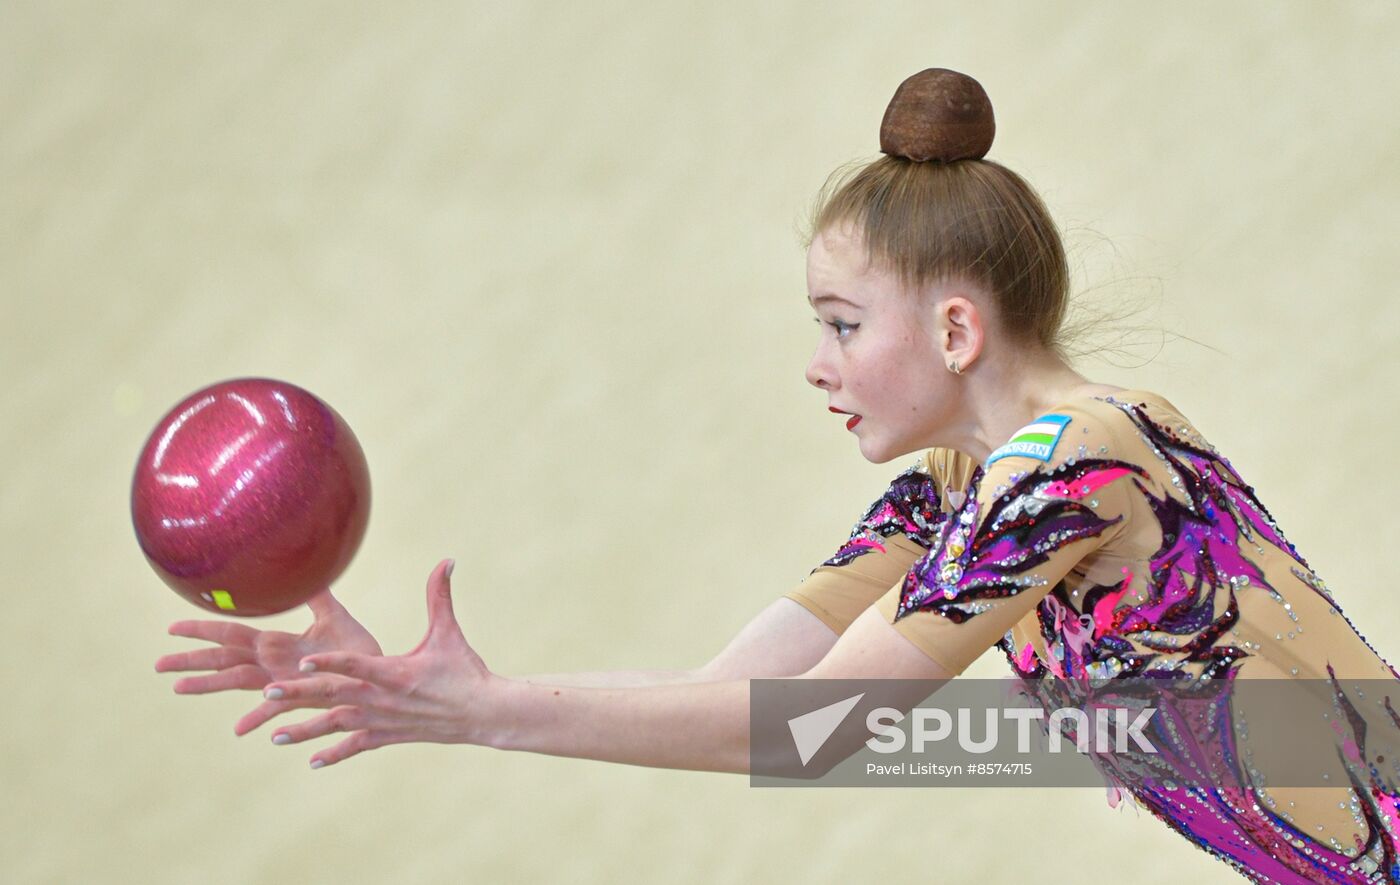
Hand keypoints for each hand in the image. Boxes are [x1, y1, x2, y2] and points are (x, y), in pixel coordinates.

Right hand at [155, 587, 383, 734]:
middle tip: (157, 664)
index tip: (172, 628)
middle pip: (223, 660)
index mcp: (276, 644)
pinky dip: (259, 716)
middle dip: (191, 661)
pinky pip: (278, 708)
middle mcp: (273, 665)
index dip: (203, 630)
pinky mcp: (302, 697)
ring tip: (178, 688)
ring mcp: (284, 683)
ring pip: (238, 682)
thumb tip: (305, 567)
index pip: (230, 634)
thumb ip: (316, 594)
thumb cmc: (356, 649)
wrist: (380, 673)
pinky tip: (240, 729)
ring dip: (208, 686)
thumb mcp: (333, 615)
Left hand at [260, 558, 497, 768]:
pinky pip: (357, 745)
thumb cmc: (465, 669)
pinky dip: (334, 754)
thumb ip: (439, 596)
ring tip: (274, 735)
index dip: (330, 663)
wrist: (482, 713)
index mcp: (395, 672)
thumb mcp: (449, 632)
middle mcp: (384, 699)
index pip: (357, 665)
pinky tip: (312, 762)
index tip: (302, 663)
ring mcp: (384, 720)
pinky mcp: (389, 735)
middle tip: (267, 691)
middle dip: (299, 695)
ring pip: (338, 725)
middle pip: (335, 695)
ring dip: (306, 731)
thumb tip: (447, 560)